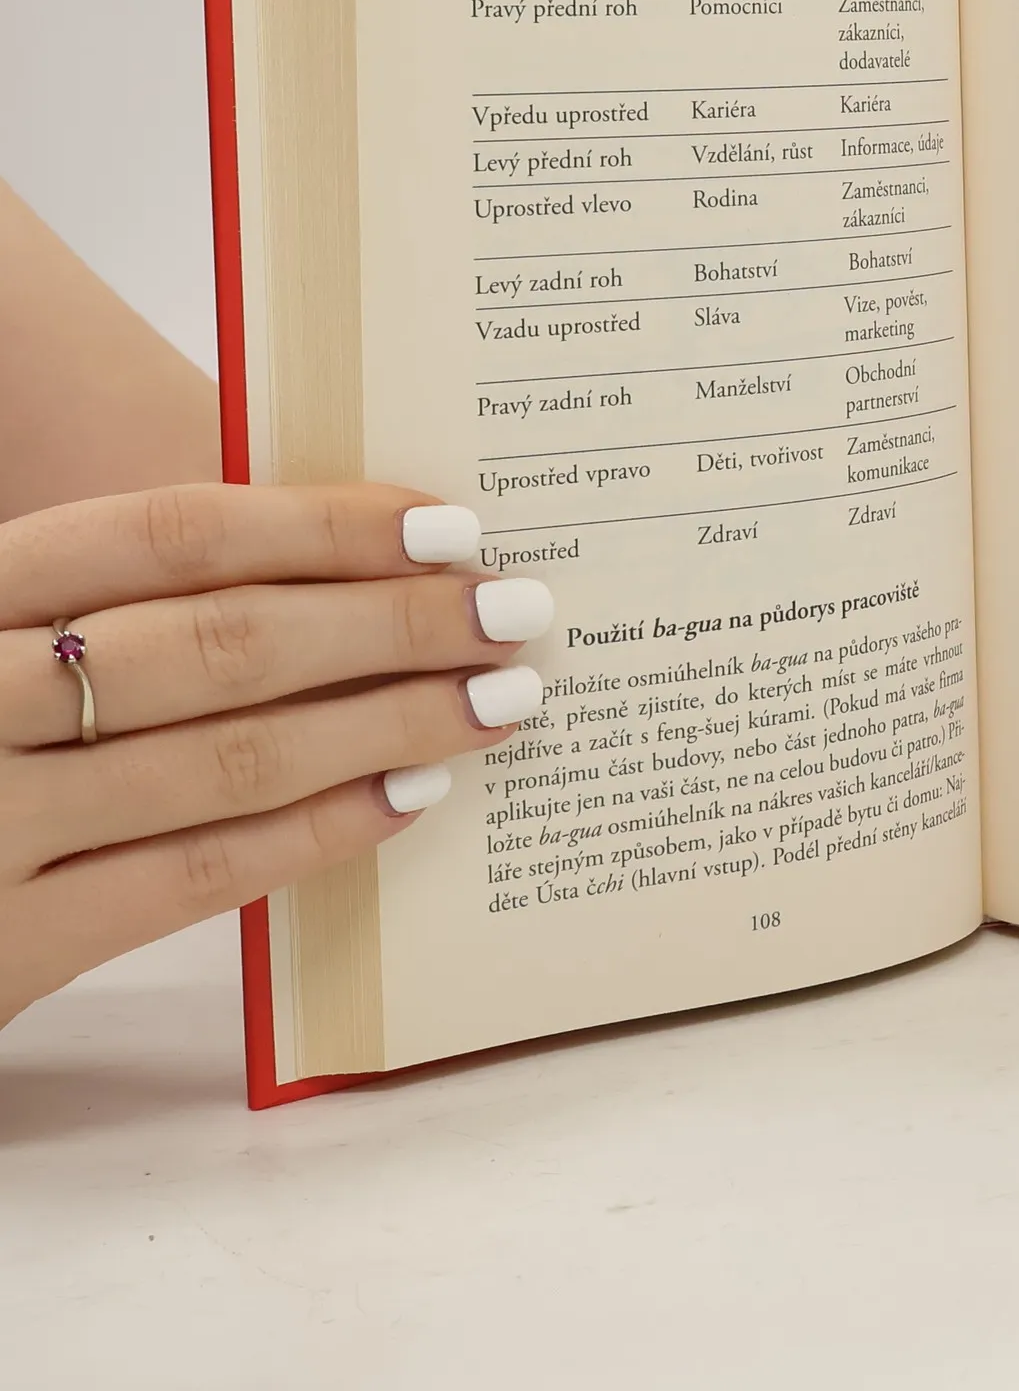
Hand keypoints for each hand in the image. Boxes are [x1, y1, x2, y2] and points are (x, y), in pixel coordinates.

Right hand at [0, 483, 551, 1029]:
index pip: (167, 532)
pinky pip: (195, 878)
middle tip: (514, 610)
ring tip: (498, 699)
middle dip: (389, 625)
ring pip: (227, 758)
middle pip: (221, 642)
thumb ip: (115, 603)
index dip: (320, 523)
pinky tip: (411, 797)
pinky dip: (317, 832)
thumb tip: (325, 560)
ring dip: (386, 723)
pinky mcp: (4, 947)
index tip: (447, 526)